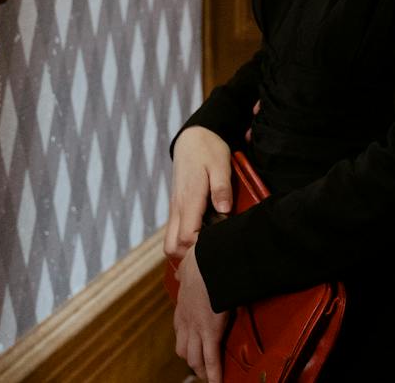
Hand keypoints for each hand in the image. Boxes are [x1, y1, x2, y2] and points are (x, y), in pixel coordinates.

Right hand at [164, 126, 231, 262]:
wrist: (193, 138)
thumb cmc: (209, 150)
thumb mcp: (220, 165)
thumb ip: (221, 188)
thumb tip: (224, 210)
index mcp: (188, 199)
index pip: (185, 237)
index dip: (199, 248)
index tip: (217, 245)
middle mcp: (177, 207)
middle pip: (171, 247)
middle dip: (188, 256)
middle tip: (211, 250)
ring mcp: (175, 208)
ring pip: (169, 242)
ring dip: (185, 249)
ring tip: (208, 244)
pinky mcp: (177, 207)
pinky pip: (174, 231)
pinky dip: (184, 240)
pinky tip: (204, 234)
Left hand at [172, 243, 231, 382]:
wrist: (210, 261)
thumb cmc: (202, 260)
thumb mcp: (187, 266)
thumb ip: (184, 273)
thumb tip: (181, 273)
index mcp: (182, 306)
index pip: (180, 330)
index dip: (186, 341)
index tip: (193, 345)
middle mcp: (186, 321)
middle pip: (184, 349)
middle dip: (192, 359)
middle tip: (202, 366)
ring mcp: (196, 329)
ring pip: (195, 358)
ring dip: (202, 369)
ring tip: (210, 377)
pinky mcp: (211, 332)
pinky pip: (211, 358)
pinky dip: (214, 373)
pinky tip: (218, 382)